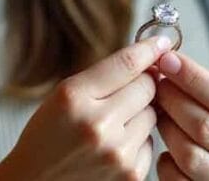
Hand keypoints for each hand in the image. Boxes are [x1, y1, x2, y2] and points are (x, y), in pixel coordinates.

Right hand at [0, 35, 173, 180]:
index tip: (161, 42)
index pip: (126, 63)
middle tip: (127, 91)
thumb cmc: (47, 138)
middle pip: (147, 87)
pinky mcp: (130, 175)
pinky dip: (138, 141)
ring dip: (140, 114)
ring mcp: (116, 153)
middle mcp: (97, 124)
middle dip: (143, 84)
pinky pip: (151, 143)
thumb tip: (149, 59)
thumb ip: (103, 77)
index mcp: (74, 97)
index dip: (149, 49)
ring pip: (152, 114)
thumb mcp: (63, 96)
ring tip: (112, 125)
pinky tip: (113, 148)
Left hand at [154, 51, 208, 180]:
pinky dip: (165, 160)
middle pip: (204, 125)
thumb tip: (171, 64)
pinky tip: (167, 147)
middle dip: (173, 100)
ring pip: (189, 153)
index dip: (192, 77)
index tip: (168, 61)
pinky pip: (177, 178)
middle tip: (157, 84)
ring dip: (167, 128)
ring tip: (159, 112)